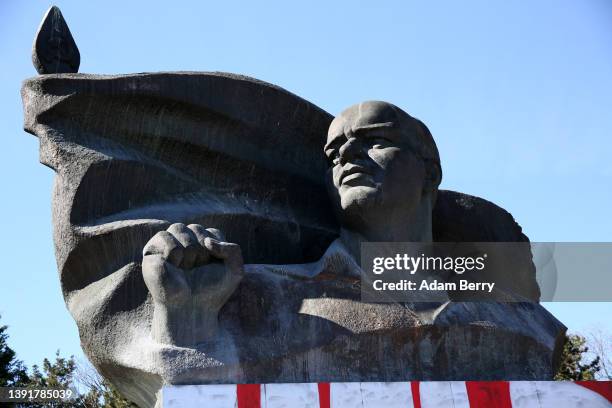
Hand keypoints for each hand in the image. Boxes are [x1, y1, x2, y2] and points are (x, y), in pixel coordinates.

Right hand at [142, 223, 242, 345]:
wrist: (191, 310)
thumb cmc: (212, 292)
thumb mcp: (235, 271)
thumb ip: (233, 249)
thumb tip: (207, 241)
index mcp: (204, 242)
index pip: (213, 233)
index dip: (216, 251)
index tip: (212, 268)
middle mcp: (186, 241)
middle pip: (196, 228)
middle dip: (201, 251)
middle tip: (196, 270)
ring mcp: (168, 245)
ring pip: (178, 227)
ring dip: (187, 251)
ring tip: (185, 269)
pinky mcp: (151, 251)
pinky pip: (163, 236)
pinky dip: (172, 251)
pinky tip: (173, 266)